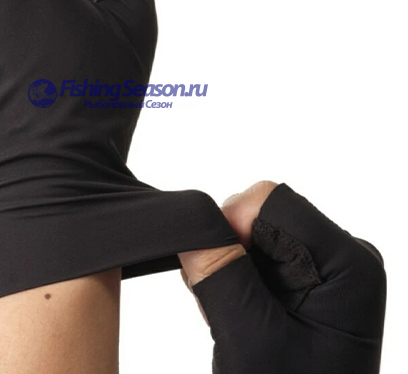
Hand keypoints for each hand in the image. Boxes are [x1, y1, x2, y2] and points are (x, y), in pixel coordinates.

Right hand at [180, 182, 385, 373]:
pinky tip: (242, 310)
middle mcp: (345, 255)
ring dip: (231, 263)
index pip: (273, 200)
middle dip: (230, 247)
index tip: (216, 265)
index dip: (233, 223)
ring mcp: (329, 264)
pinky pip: (261, 247)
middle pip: (264, 212)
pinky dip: (238, 272)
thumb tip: (193, 222)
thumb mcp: (250, 339)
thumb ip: (220, 273)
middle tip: (225, 303)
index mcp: (348, 264)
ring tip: (235, 314)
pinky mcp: (312, 274)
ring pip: (257, 228)